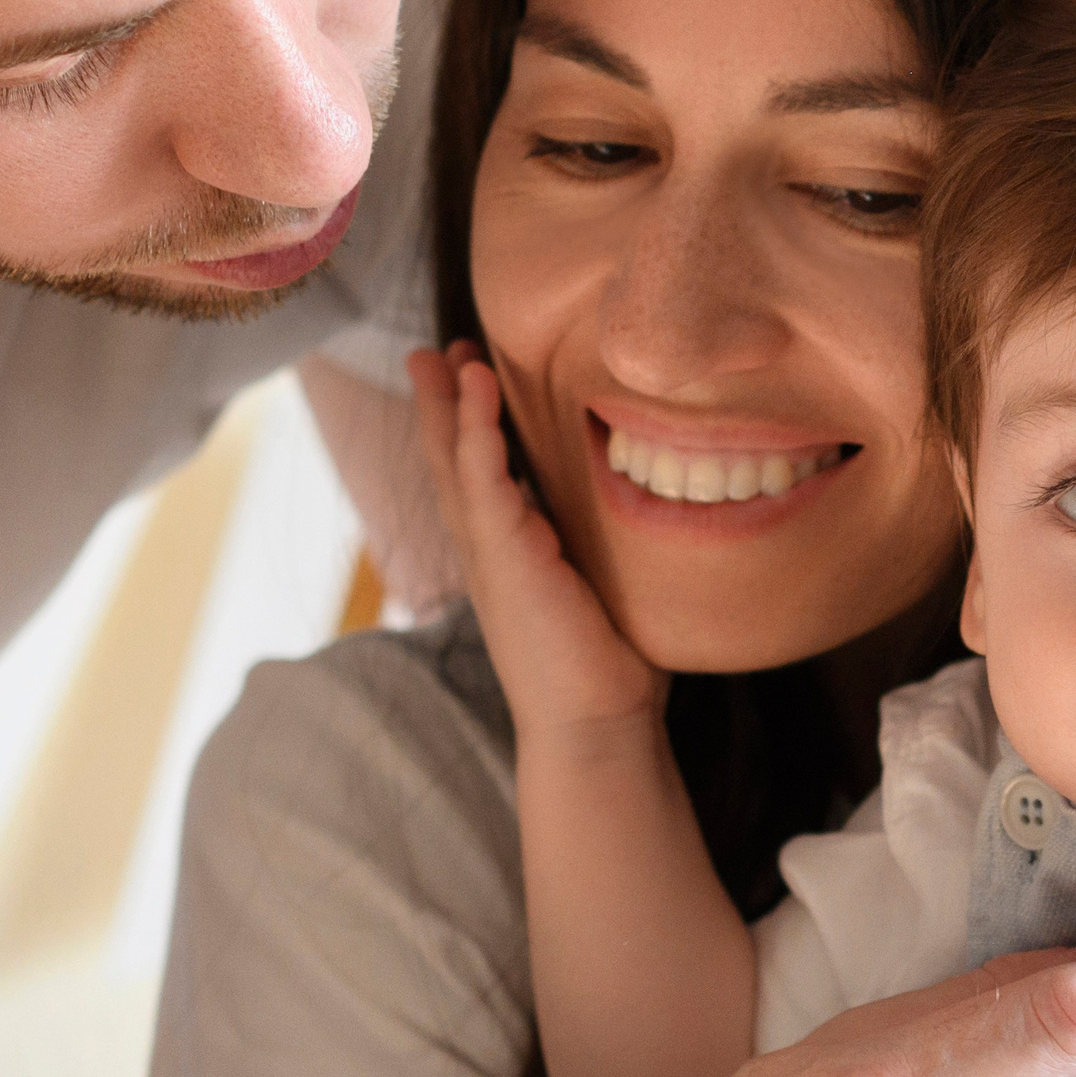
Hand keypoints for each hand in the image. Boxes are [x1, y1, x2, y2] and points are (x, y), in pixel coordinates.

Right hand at [407, 342, 659, 730]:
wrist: (597, 724)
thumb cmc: (609, 667)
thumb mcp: (605, 590)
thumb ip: (605, 554)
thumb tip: (647, 519)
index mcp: (513, 558)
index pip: (481, 481)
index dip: (469, 430)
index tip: (468, 378)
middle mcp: (491, 552)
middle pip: (451, 465)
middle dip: (439, 407)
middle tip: (428, 352)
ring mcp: (491, 553)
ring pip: (457, 463)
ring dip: (449, 404)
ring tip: (440, 353)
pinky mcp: (506, 556)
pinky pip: (482, 478)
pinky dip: (477, 429)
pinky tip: (475, 386)